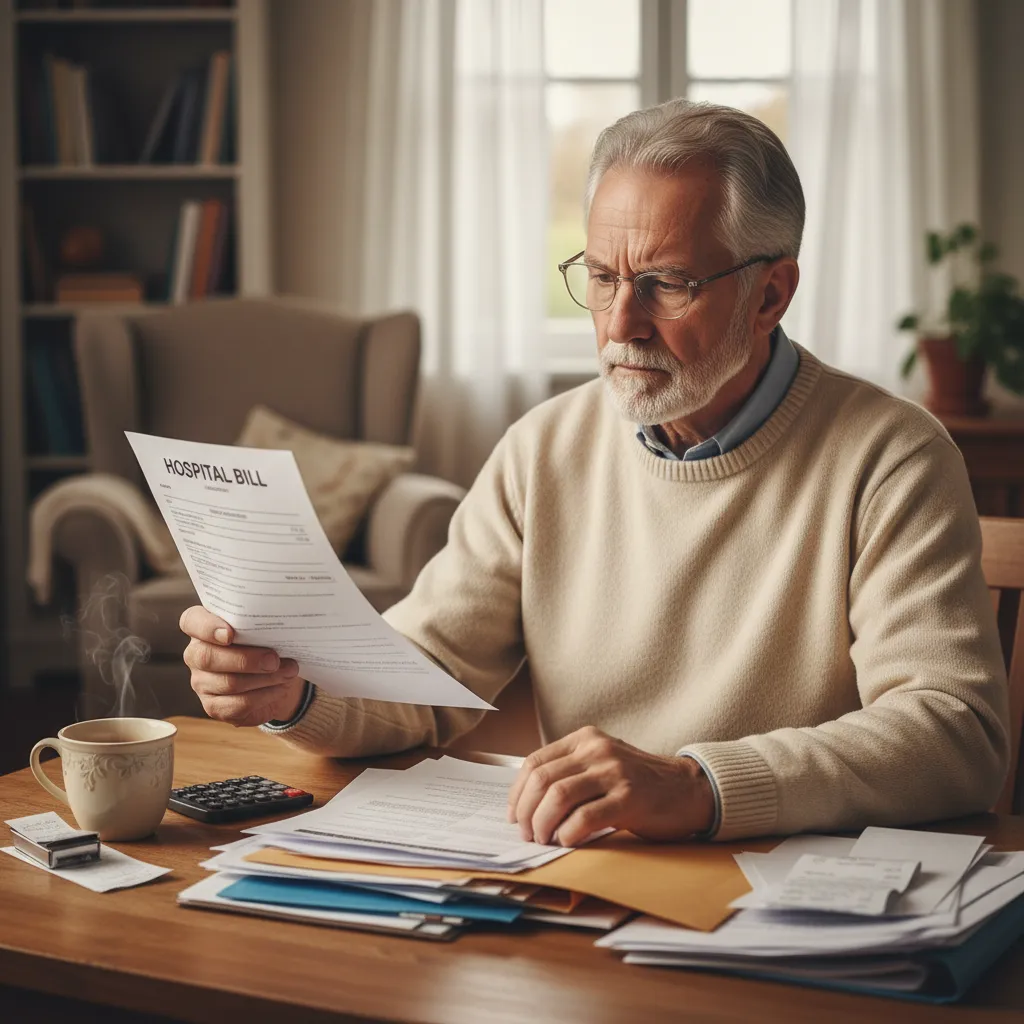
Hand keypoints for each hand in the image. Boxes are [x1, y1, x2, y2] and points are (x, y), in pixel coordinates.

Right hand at [180, 606, 305, 726]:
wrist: (277, 674)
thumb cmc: (267, 642)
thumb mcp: (265, 628)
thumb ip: (261, 624)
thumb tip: (280, 625)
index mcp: (203, 626)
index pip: (191, 622)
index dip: (207, 627)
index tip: (229, 633)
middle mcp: (196, 654)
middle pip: (208, 658)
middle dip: (246, 659)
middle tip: (274, 660)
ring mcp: (201, 682)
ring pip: (228, 683)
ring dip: (265, 678)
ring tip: (288, 671)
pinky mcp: (213, 706)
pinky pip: (237, 705)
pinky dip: (265, 696)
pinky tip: (280, 688)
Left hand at [507, 726, 714, 846]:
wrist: (688, 789)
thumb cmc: (640, 783)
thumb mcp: (602, 764)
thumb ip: (570, 772)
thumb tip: (526, 803)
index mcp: (585, 739)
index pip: (535, 762)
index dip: (518, 793)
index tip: (514, 815)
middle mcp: (597, 750)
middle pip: (542, 780)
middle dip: (526, 812)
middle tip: (527, 834)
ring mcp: (614, 772)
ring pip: (558, 797)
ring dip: (543, 825)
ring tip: (545, 839)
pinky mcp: (630, 798)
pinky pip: (585, 817)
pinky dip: (568, 834)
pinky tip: (568, 842)